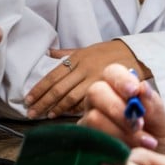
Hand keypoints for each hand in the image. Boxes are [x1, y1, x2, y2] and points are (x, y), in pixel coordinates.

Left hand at [25, 40, 148, 118]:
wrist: (136, 54)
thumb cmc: (110, 53)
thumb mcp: (87, 49)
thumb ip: (67, 53)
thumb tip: (48, 52)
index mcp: (77, 58)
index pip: (52, 76)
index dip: (39, 89)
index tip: (28, 100)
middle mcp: (84, 69)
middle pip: (59, 88)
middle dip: (43, 102)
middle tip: (31, 113)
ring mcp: (95, 80)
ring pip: (71, 97)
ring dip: (57, 108)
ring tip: (47, 116)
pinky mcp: (105, 89)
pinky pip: (88, 102)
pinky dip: (76, 110)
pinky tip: (67, 116)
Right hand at [78, 63, 164, 154]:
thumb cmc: (156, 142)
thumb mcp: (162, 124)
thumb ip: (154, 106)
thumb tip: (143, 87)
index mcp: (118, 90)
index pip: (112, 72)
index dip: (121, 80)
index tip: (134, 92)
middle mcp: (99, 102)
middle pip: (96, 91)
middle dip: (117, 108)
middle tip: (138, 124)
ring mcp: (88, 122)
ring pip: (93, 117)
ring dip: (119, 131)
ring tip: (143, 144)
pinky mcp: (83, 144)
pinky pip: (90, 140)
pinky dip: (111, 146)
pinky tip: (127, 154)